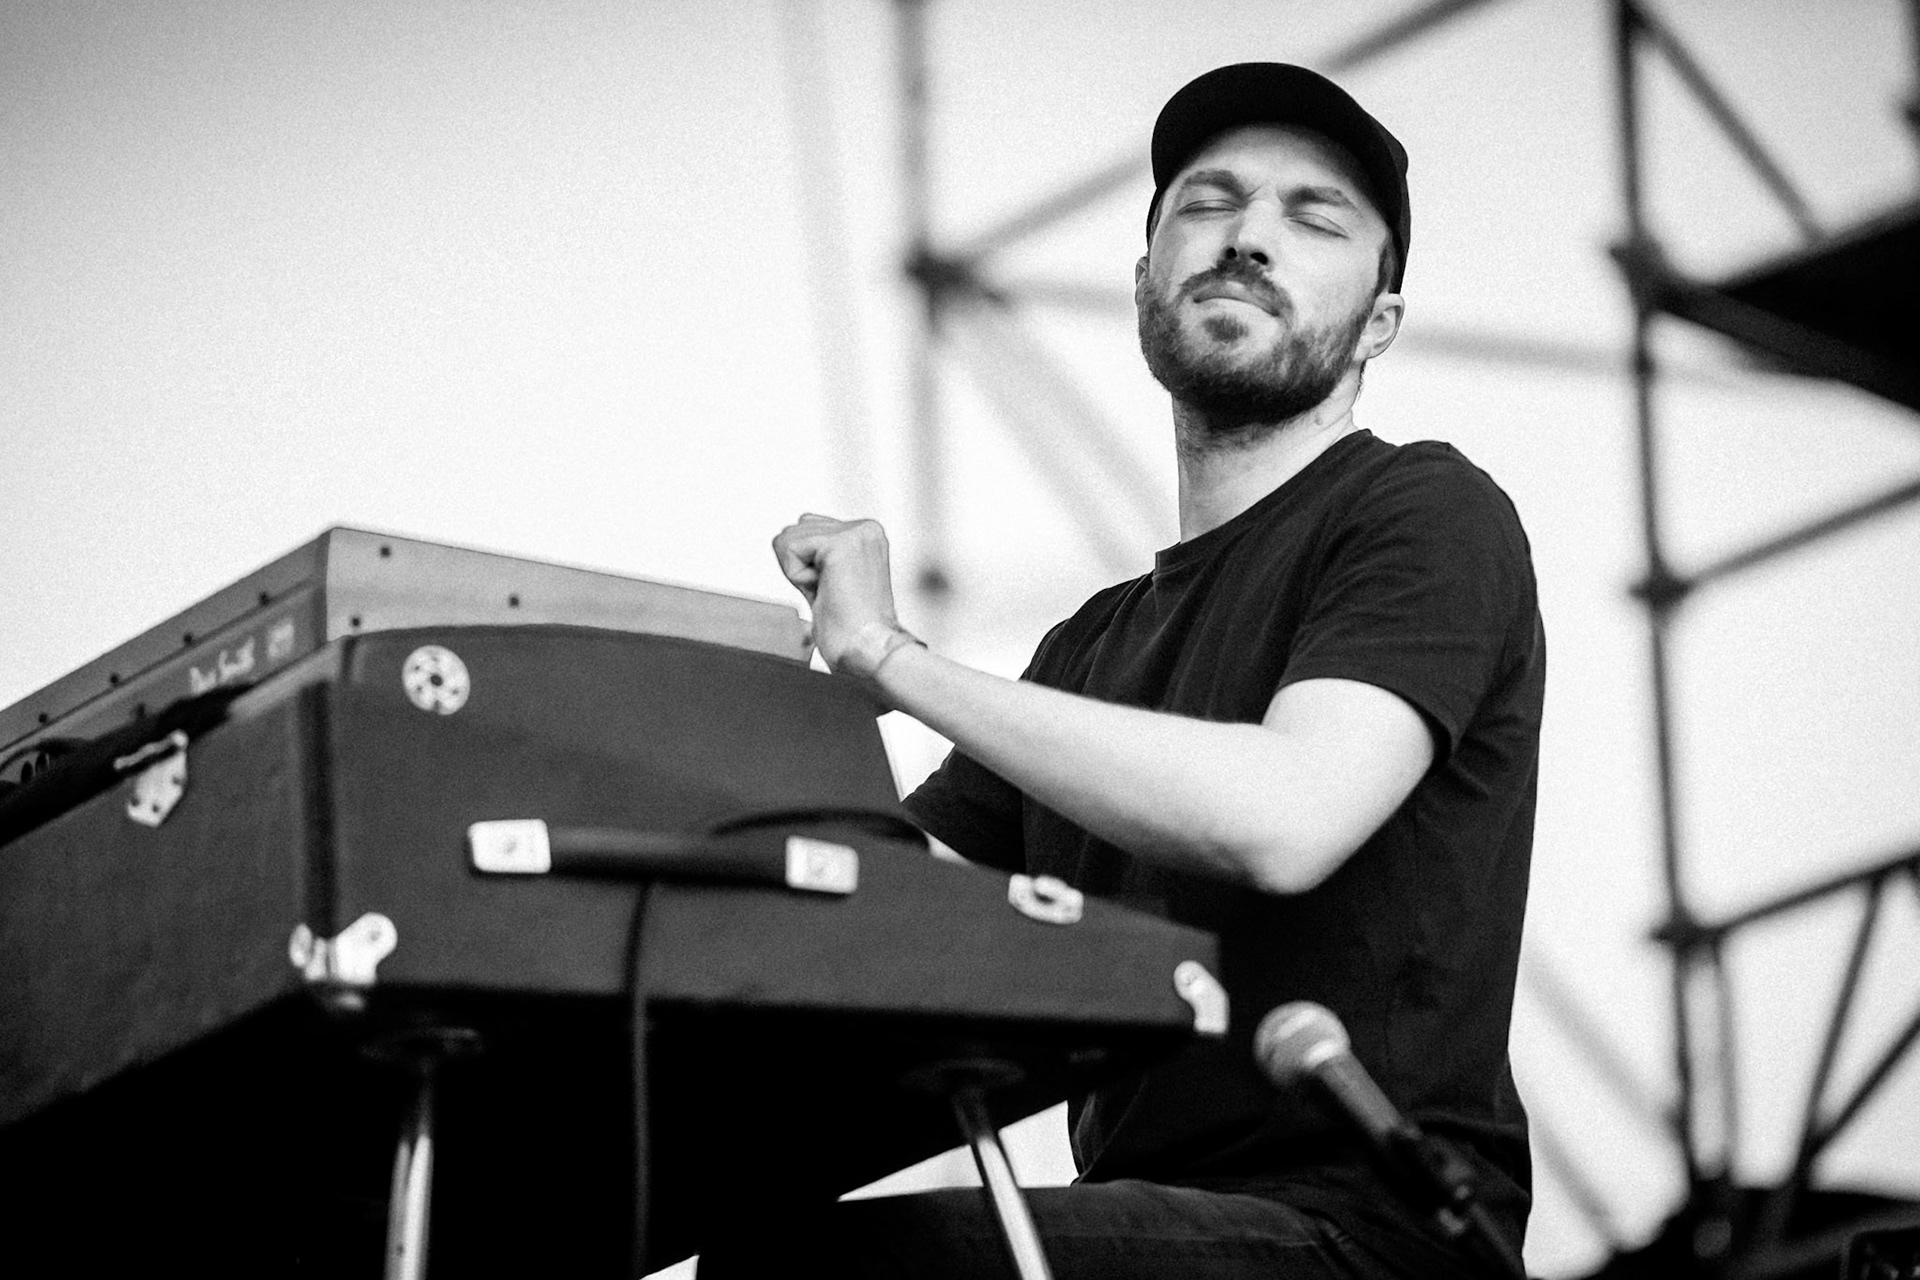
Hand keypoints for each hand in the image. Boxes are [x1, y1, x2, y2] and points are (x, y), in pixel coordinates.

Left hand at [771, 513, 904, 673]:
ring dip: (800, 574)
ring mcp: (856, 533)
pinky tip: (827, 590)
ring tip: (832, 593)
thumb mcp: (832, 578)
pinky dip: (798, 577)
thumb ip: (817, 552)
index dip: (807, 567)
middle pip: (793, 529)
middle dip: (801, 568)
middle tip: (833, 594)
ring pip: (788, 537)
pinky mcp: (841, 543)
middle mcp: (865, 529)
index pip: (806, 527)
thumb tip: (792, 532)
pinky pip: (789, 548)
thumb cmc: (852, 629)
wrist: (867, 649)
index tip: (835, 590)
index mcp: (866, 535)